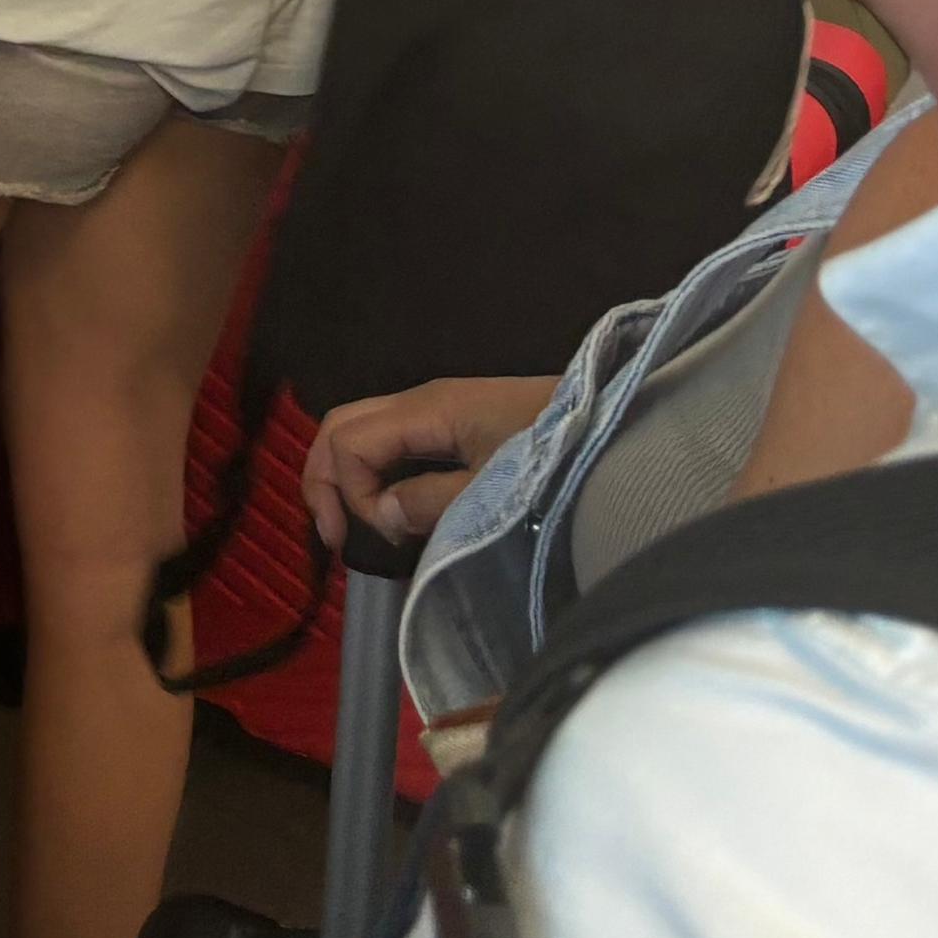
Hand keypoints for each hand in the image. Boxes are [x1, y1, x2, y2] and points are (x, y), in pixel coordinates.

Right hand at [300, 373, 555, 550]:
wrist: (613, 424)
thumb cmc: (555, 456)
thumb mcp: (494, 489)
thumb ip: (431, 502)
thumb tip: (381, 515)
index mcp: (426, 410)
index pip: (349, 443)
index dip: (353, 494)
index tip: (385, 536)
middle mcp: (420, 400)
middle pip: (341, 424)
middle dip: (324, 478)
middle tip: (331, 534)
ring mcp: (436, 407)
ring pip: (361, 426)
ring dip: (344, 472)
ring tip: (348, 521)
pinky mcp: (453, 419)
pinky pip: (389, 435)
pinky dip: (371, 467)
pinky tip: (384, 501)